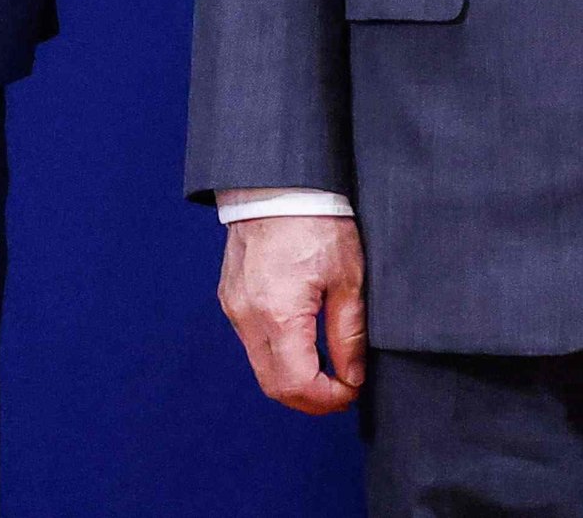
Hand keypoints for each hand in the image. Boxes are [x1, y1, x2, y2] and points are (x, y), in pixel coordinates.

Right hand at [217, 214, 366, 412]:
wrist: (277, 182)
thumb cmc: (315, 219)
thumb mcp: (347, 278)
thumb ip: (348, 334)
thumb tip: (352, 376)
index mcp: (278, 312)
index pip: (298, 385)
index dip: (328, 400)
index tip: (352, 391)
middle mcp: (248, 316)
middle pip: (274, 387)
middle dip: (310, 399)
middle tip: (342, 390)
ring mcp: (234, 307)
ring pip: (261, 368)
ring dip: (293, 379)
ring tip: (327, 368)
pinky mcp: (230, 297)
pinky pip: (252, 343)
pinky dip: (278, 355)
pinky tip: (303, 343)